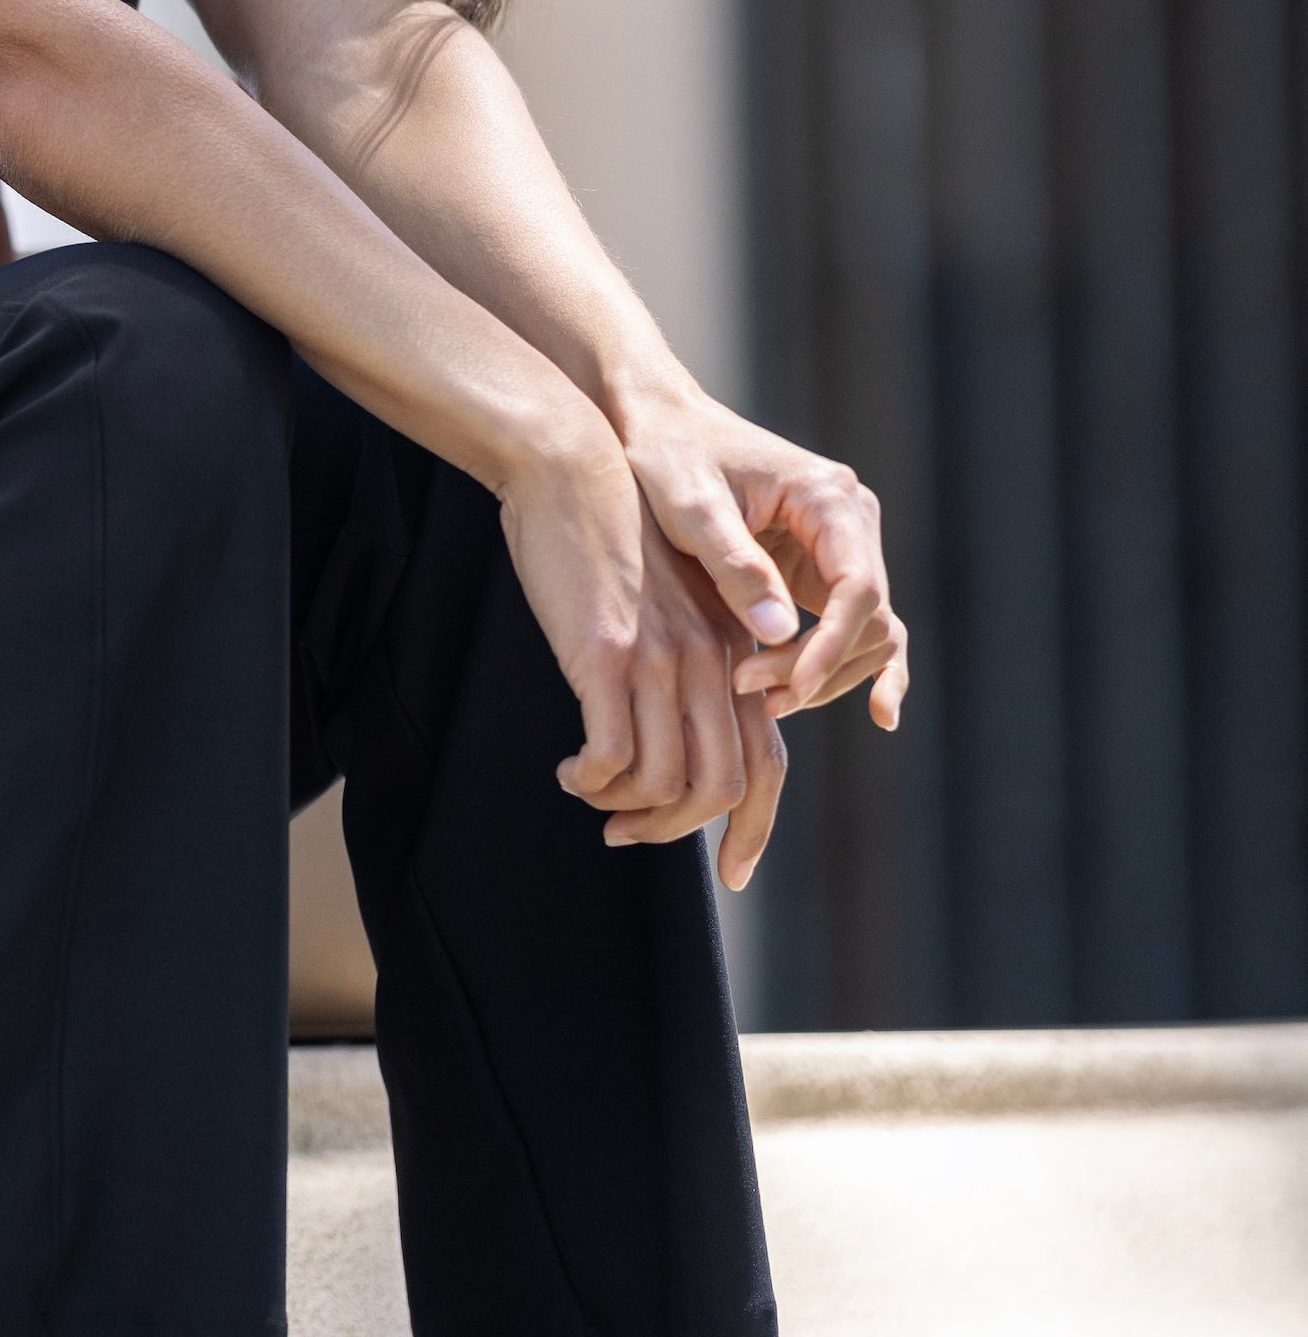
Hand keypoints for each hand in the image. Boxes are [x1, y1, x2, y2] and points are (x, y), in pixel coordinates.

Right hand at [495, 425, 765, 867]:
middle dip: (681, 833)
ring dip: (630, 812)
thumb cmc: (612, 531)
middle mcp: (712, 659)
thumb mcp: (672, 596)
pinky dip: (591, 780)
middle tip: (631, 837)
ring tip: (597, 802)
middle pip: (724, 785)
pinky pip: (611, 755)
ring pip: (666, 781)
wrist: (569, 465)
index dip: (753, 828)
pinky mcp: (608, 653)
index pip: (768, 763)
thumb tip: (693, 736)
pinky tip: (570, 770)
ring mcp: (663, 658)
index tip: (732, 870)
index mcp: (736, 649)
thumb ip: (694, 659)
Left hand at [612, 378, 909, 743]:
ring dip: (826, 673)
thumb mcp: (691, 506)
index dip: (829, 646)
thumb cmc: (670, 454)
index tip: (788, 686)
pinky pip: (854, 625)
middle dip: (817, 665)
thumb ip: (735, 566)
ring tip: (766, 701)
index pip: (857, 588)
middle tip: (750, 691)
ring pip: (866, 631)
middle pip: (868, 618)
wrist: (660, 423)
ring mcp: (841, 546)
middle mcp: (849, 520)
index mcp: (828, 496)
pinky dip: (859, 664)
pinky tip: (879, 716)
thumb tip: (781, 634)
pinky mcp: (821, 568)